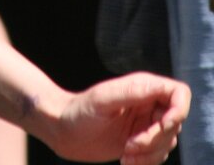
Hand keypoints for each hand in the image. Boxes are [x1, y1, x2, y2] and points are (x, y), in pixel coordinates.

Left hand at [43, 72, 188, 164]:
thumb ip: (131, 93)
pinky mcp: (141, 141)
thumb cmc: (79, 111)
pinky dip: (147, 162)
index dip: (179, 111)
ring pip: (168, 142)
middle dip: (155, 140)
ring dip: (150, 154)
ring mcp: (145, 123)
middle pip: (175, 123)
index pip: (178, 93)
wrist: (65, 131)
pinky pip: (159, 155)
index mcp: (142, 86)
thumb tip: (155, 88)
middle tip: (130, 146)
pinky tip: (126, 161)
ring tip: (126, 154)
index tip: (162, 126)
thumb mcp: (104, 100)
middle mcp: (147, 103)